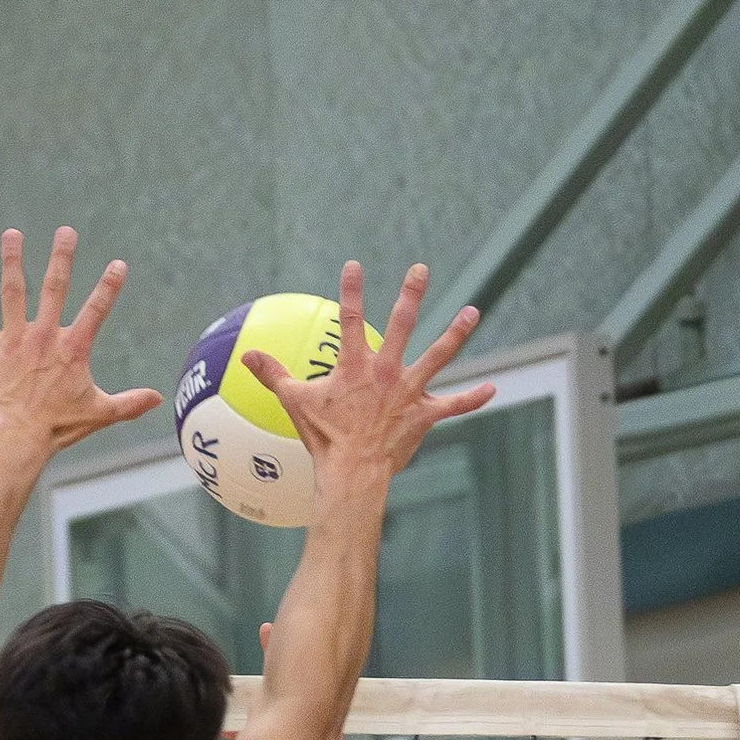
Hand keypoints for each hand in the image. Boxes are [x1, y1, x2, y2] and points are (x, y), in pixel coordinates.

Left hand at [0, 227, 159, 461]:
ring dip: (11, 261)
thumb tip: (160, 400)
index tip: (118, 264)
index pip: (96, 310)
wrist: (17, 438)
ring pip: (12, 293)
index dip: (109, 286)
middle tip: (66, 231)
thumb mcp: (99, 414)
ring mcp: (13, 341)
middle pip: (54, 288)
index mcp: (72, 348)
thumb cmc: (58, 427)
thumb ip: (129, 403)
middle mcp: (43, 336)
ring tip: (11, 234)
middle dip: (61, 258)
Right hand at [242, 260, 493, 503]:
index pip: (352, 319)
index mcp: (355, 366)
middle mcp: (386, 372)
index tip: (355, 265)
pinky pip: (453, 406)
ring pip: (438, 356)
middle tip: (420, 269)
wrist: (352, 474)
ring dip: (457, 333)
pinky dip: (472, 399)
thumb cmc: (323, 440)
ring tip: (472, 311)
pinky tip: (492, 389)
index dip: (352, 290)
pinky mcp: (423, 416)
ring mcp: (408, 392)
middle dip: (412, 294)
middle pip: (403, 325)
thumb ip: (273, 374)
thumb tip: (247, 356)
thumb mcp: (295, 403)